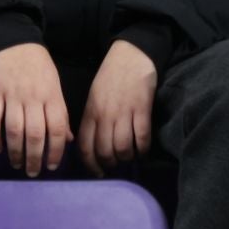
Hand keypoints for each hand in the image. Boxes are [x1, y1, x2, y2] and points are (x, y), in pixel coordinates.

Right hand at [0, 43, 68, 176]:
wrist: (15, 40)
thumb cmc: (39, 67)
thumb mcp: (56, 86)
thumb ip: (60, 113)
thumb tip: (67, 139)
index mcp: (52, 97)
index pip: (57, 129)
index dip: (55, 151)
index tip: (51, 167)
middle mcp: (34, 98)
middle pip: (35, 134)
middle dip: (34, 158)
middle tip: (32, 173)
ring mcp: (13, 95)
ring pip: (14, 130)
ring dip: (15, 152)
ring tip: (16, 164)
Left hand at [78, 39, 157, 175]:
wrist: (131, 55)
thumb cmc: (111, 77)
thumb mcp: (94, 97)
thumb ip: (91, 120)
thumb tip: (89, 146)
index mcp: (91, 112)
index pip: (85, 146)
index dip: (91, 165)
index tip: (98, 173)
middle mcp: (105, 115)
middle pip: (104, 151)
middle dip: (110, 164)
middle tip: (116, 164)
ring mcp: (124, 112)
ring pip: (122, 148)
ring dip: (127, 157)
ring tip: (130, 156)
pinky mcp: (142, 109)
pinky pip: (141, 138)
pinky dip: (142, 149)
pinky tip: (143, 150)